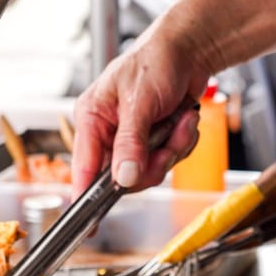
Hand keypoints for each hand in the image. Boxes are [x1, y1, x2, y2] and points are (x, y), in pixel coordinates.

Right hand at [70, 18, 208, 198]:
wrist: (190, 51)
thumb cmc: (157, 62)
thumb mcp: (139, 102)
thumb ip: (130, 142)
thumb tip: (121, 178)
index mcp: (92, 119)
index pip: (85, 168)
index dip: (86, 196)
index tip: (89, 224)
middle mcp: (110, 133)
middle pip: (125, 177)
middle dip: (154, 160)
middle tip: (166, 137)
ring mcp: (134, 139)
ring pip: (152, 170)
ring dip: (172, 147)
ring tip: (178, 119)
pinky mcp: (156, 141)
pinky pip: (170, 160)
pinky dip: (182, 142)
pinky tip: (183, 120)